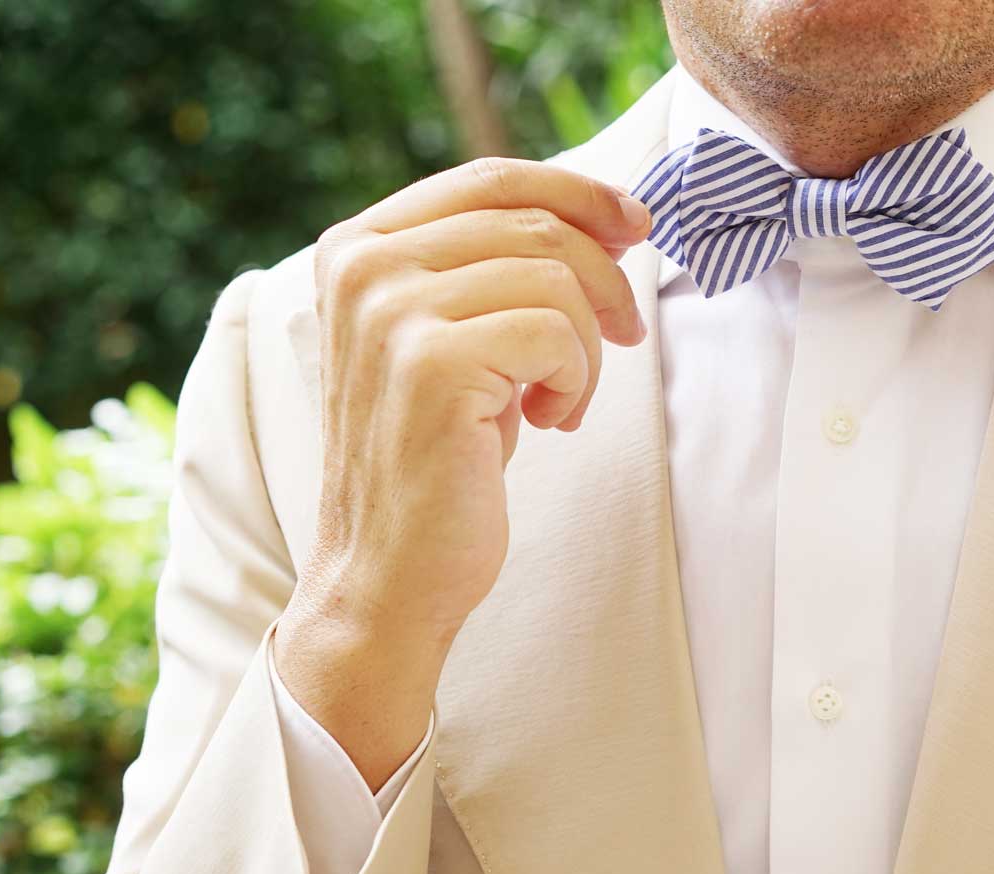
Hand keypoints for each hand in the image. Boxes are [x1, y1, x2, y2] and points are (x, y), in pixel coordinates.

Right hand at [276, 156, 650, 785]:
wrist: (387, 576)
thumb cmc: (437, 463)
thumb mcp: (457, 342)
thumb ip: (496, 272)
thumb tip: (610, 217)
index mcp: (357, 248)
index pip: (489, 178)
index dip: (579, 192)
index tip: (636, 226)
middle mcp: (362, 266)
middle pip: (534, 223)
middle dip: (604, 281)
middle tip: (623, 339)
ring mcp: (390, 311)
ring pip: (555, 277)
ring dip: (588, 347)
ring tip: (560, 402)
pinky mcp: (431, 364)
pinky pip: (558, 334)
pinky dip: (577, 381)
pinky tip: (548, 423)